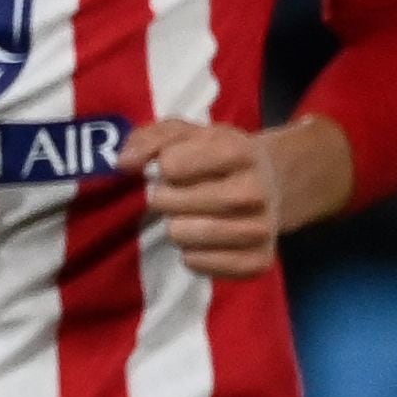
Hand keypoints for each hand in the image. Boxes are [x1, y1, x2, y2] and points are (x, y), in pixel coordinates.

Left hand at [121, 117, 340, 279]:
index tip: (170, 166)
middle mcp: (255, 191)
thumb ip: (148, 139)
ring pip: (182, 235)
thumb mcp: (184, 132)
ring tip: (188, 216)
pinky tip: (200, 240)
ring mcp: (261, 229)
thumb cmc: (215, 154)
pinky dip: (190, 254)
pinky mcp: (260, 261)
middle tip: (175, 194)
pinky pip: (199, 264)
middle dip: (162, 198)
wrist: (272, 181)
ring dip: (175, 226)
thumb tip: (124, 164)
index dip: (161, 166)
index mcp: (238, 152)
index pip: (170, 166)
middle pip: (171, 203)